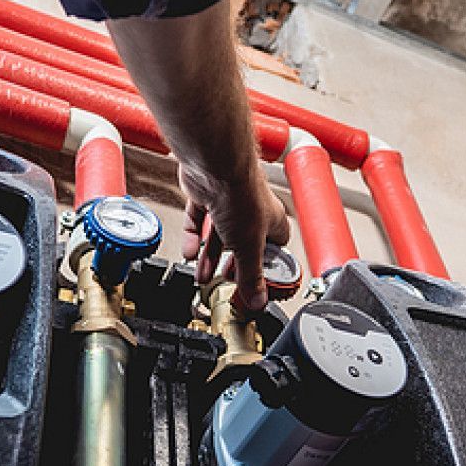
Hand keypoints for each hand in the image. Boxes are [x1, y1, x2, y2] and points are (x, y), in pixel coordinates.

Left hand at [178, 161, 288, 310]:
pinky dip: (193, 237)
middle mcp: (252, 210)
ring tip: (203, 276)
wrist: (214, 164)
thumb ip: (250, 276)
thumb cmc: (240, 194)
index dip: (267, 268)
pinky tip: (189, 253)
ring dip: (210, 257)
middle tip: (228, 280)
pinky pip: (198, 221)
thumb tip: (257, 301)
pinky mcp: (205, 194)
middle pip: (244, 244)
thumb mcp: (248, 246)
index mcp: (272, 220)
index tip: (258, 285)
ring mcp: (227, 202)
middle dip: (234, 264)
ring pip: (219, 235)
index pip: (276, 249)